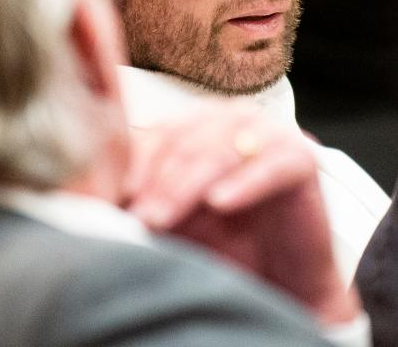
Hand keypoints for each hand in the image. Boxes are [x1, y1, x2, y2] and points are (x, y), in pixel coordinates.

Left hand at [125, 101, 358, 323]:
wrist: (281, 278)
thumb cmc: (224, 244)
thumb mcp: (176, 217)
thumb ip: (146, 195)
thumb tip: (95, 191)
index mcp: (201, 122)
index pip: (162, 132)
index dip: (137, 164)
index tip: (117, 198)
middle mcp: (234, 118)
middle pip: (188, 139)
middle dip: (159, 181)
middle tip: (140, 217)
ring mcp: (271, 133)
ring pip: (222, 149)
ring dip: (188, 186)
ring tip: (164, 217)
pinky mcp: (302, 159)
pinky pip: (271, 166)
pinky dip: (244, 184)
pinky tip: (220, 204)